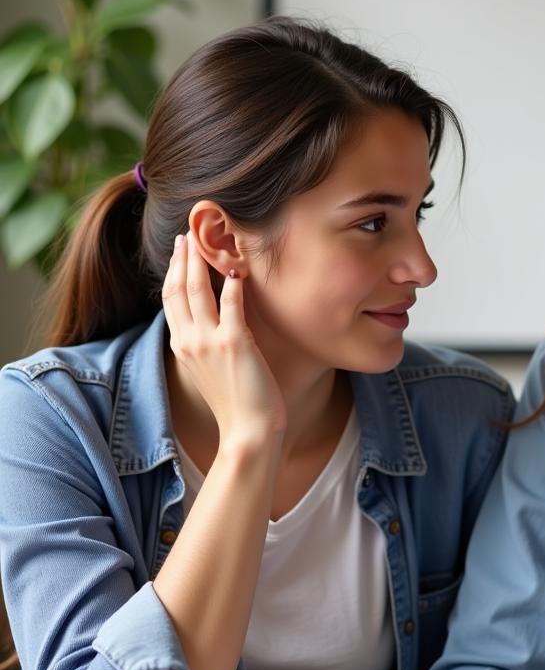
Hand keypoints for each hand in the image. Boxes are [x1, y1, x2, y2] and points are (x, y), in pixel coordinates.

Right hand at [162, 231, 285, 447]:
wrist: (247, 431)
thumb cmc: (237, 405)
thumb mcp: (212, 371)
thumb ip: (207, 346)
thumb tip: (216, 325)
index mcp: (182, 347)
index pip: (171, 301)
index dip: (174, 273)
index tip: (180, 253)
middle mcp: (189, 341)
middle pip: (178, 290)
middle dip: (181, 260)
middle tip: (185, 237)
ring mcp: (210, 341)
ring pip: (198, 290)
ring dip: (200, 262)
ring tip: (204, 242)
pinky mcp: (235, 343)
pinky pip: (231, 303)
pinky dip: (233, 284)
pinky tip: (238, 269)